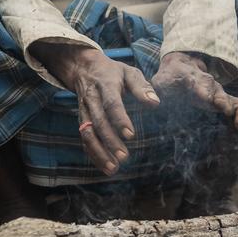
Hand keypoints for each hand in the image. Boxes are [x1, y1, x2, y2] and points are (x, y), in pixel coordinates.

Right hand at [36, 42, 156, 174]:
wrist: (83, 68)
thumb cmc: (112, 72)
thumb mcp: (128, 72)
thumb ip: (142, 87)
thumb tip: (155, 103)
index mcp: (106, 86)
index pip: (112, 104)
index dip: (120, 120)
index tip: (130, 135)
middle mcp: (92, 100)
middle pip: (98, 122)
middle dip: (109, 141)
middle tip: (123, 157)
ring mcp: (84, 111)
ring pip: (88, 134)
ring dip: (99, 152)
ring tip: (113, 168)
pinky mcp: (82, 121)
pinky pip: (84, 139)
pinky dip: (93, 154)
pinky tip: (105, 167)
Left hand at [154, 52, 237, 130]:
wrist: (181, 67)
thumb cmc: (168, 80)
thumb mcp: (158, 82)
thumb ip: (151, 91)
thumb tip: (152, 103)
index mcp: (188, 76)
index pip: (197, 81)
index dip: (203, 90)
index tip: (207, 99)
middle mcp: (206, 83)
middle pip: (215, 89)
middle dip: (220, 99)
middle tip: (224, 109)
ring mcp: (217, 92)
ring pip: (229, 97)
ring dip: (234, 108)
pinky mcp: (225, 101)